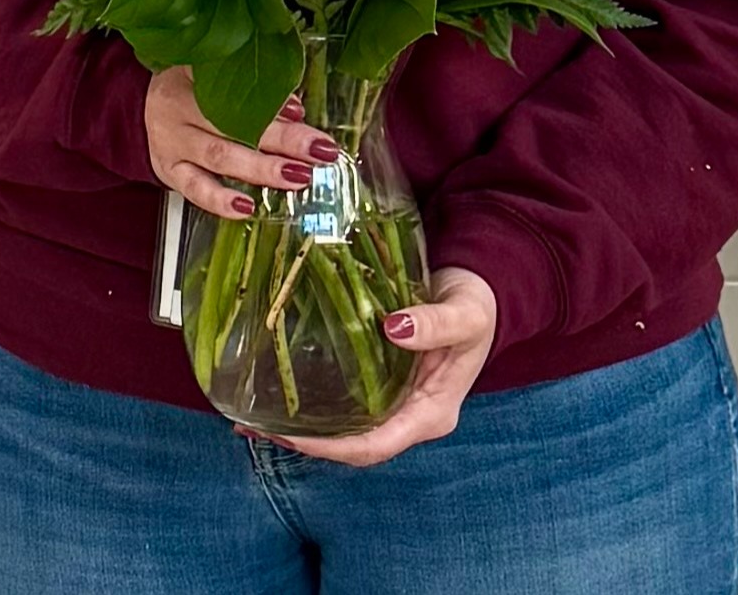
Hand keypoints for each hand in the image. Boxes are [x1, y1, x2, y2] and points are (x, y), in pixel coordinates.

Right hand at [139, 65, 331, 220]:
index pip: (231, 85)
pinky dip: (220, 200)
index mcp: (190, 74)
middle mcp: (178, 107)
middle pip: (232, 123)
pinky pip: (194, 188)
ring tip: (297, 177)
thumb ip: (251, 90)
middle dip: (281, 138)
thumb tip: (295, 110)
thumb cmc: (186, 92)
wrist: (139, 111)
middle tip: (318, 150)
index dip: (269, 99)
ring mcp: (171, 141)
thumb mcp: (209, 77)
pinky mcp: (168, 171)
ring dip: (261, 169)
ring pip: (218, 156)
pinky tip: (246, 208)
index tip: (301, 111)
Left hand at [277, 266, 498, 465]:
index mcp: (433, 412)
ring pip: (349, 428)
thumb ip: (437, 323)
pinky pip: (348, 403)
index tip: (293, 436)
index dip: (334, 447)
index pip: (378, 445)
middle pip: (357, 444)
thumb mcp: (466, 313)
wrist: (478, 291)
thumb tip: (395, 328)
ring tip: (258, 416)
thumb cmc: (477, 305)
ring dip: (307, 427)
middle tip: (259, 426)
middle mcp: (413, 416)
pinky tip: (282, 391)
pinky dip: (317, 404)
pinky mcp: (386, 383)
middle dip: (310, 443)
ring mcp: (399, 402)